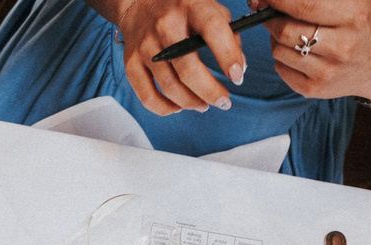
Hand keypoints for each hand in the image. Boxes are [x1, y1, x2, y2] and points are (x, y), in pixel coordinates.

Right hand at [109, 0, 252, 112]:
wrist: (138, 2)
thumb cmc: (181, 8)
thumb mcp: (210, 8)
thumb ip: (228, 34)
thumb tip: (239, 68)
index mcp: (191, 6)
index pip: (213, 30)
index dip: (228, 56)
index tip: (238, 77)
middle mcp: (166, 25)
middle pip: (188, 69)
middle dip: (210, 92)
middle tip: (224, 102)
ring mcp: (146, 46)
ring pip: (170, 86)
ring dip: (192, 102)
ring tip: (204, 105)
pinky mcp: (131, 62)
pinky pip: (147, 96)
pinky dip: (165, 108)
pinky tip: (178, 107)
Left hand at [261, 0, 370, 102]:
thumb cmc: (365, 24)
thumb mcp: (354, 0)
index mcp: (353, 15)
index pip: (304, 5)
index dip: (278, 0)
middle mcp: (341, 46)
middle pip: (285, 30)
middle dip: (270, 17)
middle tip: (268, 10)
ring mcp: (327, 71)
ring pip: (279, 50)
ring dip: (275, 37)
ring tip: (288, 30)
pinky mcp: (315, 89)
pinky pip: (281, 68)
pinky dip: (282, 56)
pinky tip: (296, 50)